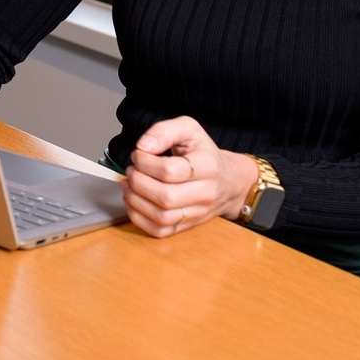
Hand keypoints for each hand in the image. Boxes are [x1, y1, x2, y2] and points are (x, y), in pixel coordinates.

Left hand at [123, 116, 257, 238]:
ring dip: (135, 201)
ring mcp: (197, 212)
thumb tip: (143, 146)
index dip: (145, 162)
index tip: (138, 154)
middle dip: (138, 182)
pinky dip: (139, 219)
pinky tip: (133, 202)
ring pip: (161, 217)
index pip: (170, 170)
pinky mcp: (188, 225)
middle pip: (165, 197)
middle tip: (132, 170)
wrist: (229, 181)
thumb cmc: (205, 153)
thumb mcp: (189, 129)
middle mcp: (205, 192)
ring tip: (129, 185)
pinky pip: (160, 231)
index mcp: (207, 166)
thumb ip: (164, 131)